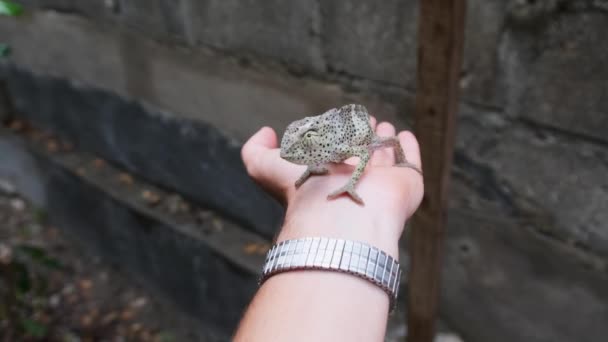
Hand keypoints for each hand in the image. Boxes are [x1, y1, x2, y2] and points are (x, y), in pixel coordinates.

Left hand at [241, 118, 423, 256]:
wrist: (339, 213)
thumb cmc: (302, 191)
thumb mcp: (263, 168)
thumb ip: (255, 150)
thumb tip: (266, 132)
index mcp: (325, 177)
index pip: (332, 154)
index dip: (335, 137)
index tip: (337, 119)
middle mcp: (353, 180)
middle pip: (359, 155)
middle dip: (361, 136)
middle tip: (366, 120)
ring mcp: (381, 183)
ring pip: (384, 157)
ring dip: (383, 139)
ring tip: (384, 125)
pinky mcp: (405, 184)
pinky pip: (410, 162)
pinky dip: (409, 149)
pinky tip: (405, 136)